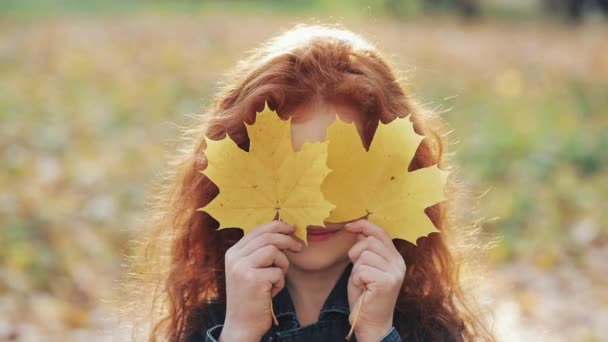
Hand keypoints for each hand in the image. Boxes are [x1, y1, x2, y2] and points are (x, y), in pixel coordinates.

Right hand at [221, 220, 302, 340]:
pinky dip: (279, 282)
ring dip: (282, 265)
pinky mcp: (252, 279)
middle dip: (287, 240)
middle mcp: (234, 257)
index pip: (257, 230)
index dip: (278, 226)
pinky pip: (277, 272)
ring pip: (274, 251)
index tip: (292, 228)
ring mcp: (241, 268)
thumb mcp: (250, 270)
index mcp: (233, 252)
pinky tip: (271, 292)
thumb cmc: (251, 297)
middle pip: (267, 237)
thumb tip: (283, 232)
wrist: (241, 324)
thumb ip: (259, 252)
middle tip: (300, 247)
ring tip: (276, 279)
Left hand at [344, 219, 405, 341]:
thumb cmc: (365, 295)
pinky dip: (356, 279)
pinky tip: (363, 288)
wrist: (371, 322)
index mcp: (395, 258)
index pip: (381, 232)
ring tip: (362, 282)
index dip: (363, 225)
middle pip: (370, 241)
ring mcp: (395, 273)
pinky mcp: (387, 282)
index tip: (348, 226)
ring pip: (364, 255)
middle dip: (356, 253)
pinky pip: (362, 270)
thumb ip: (365, 250)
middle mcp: (399, 263)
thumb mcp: (365, 267)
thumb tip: (358, 230)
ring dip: (356, 269)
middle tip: (358, 271)